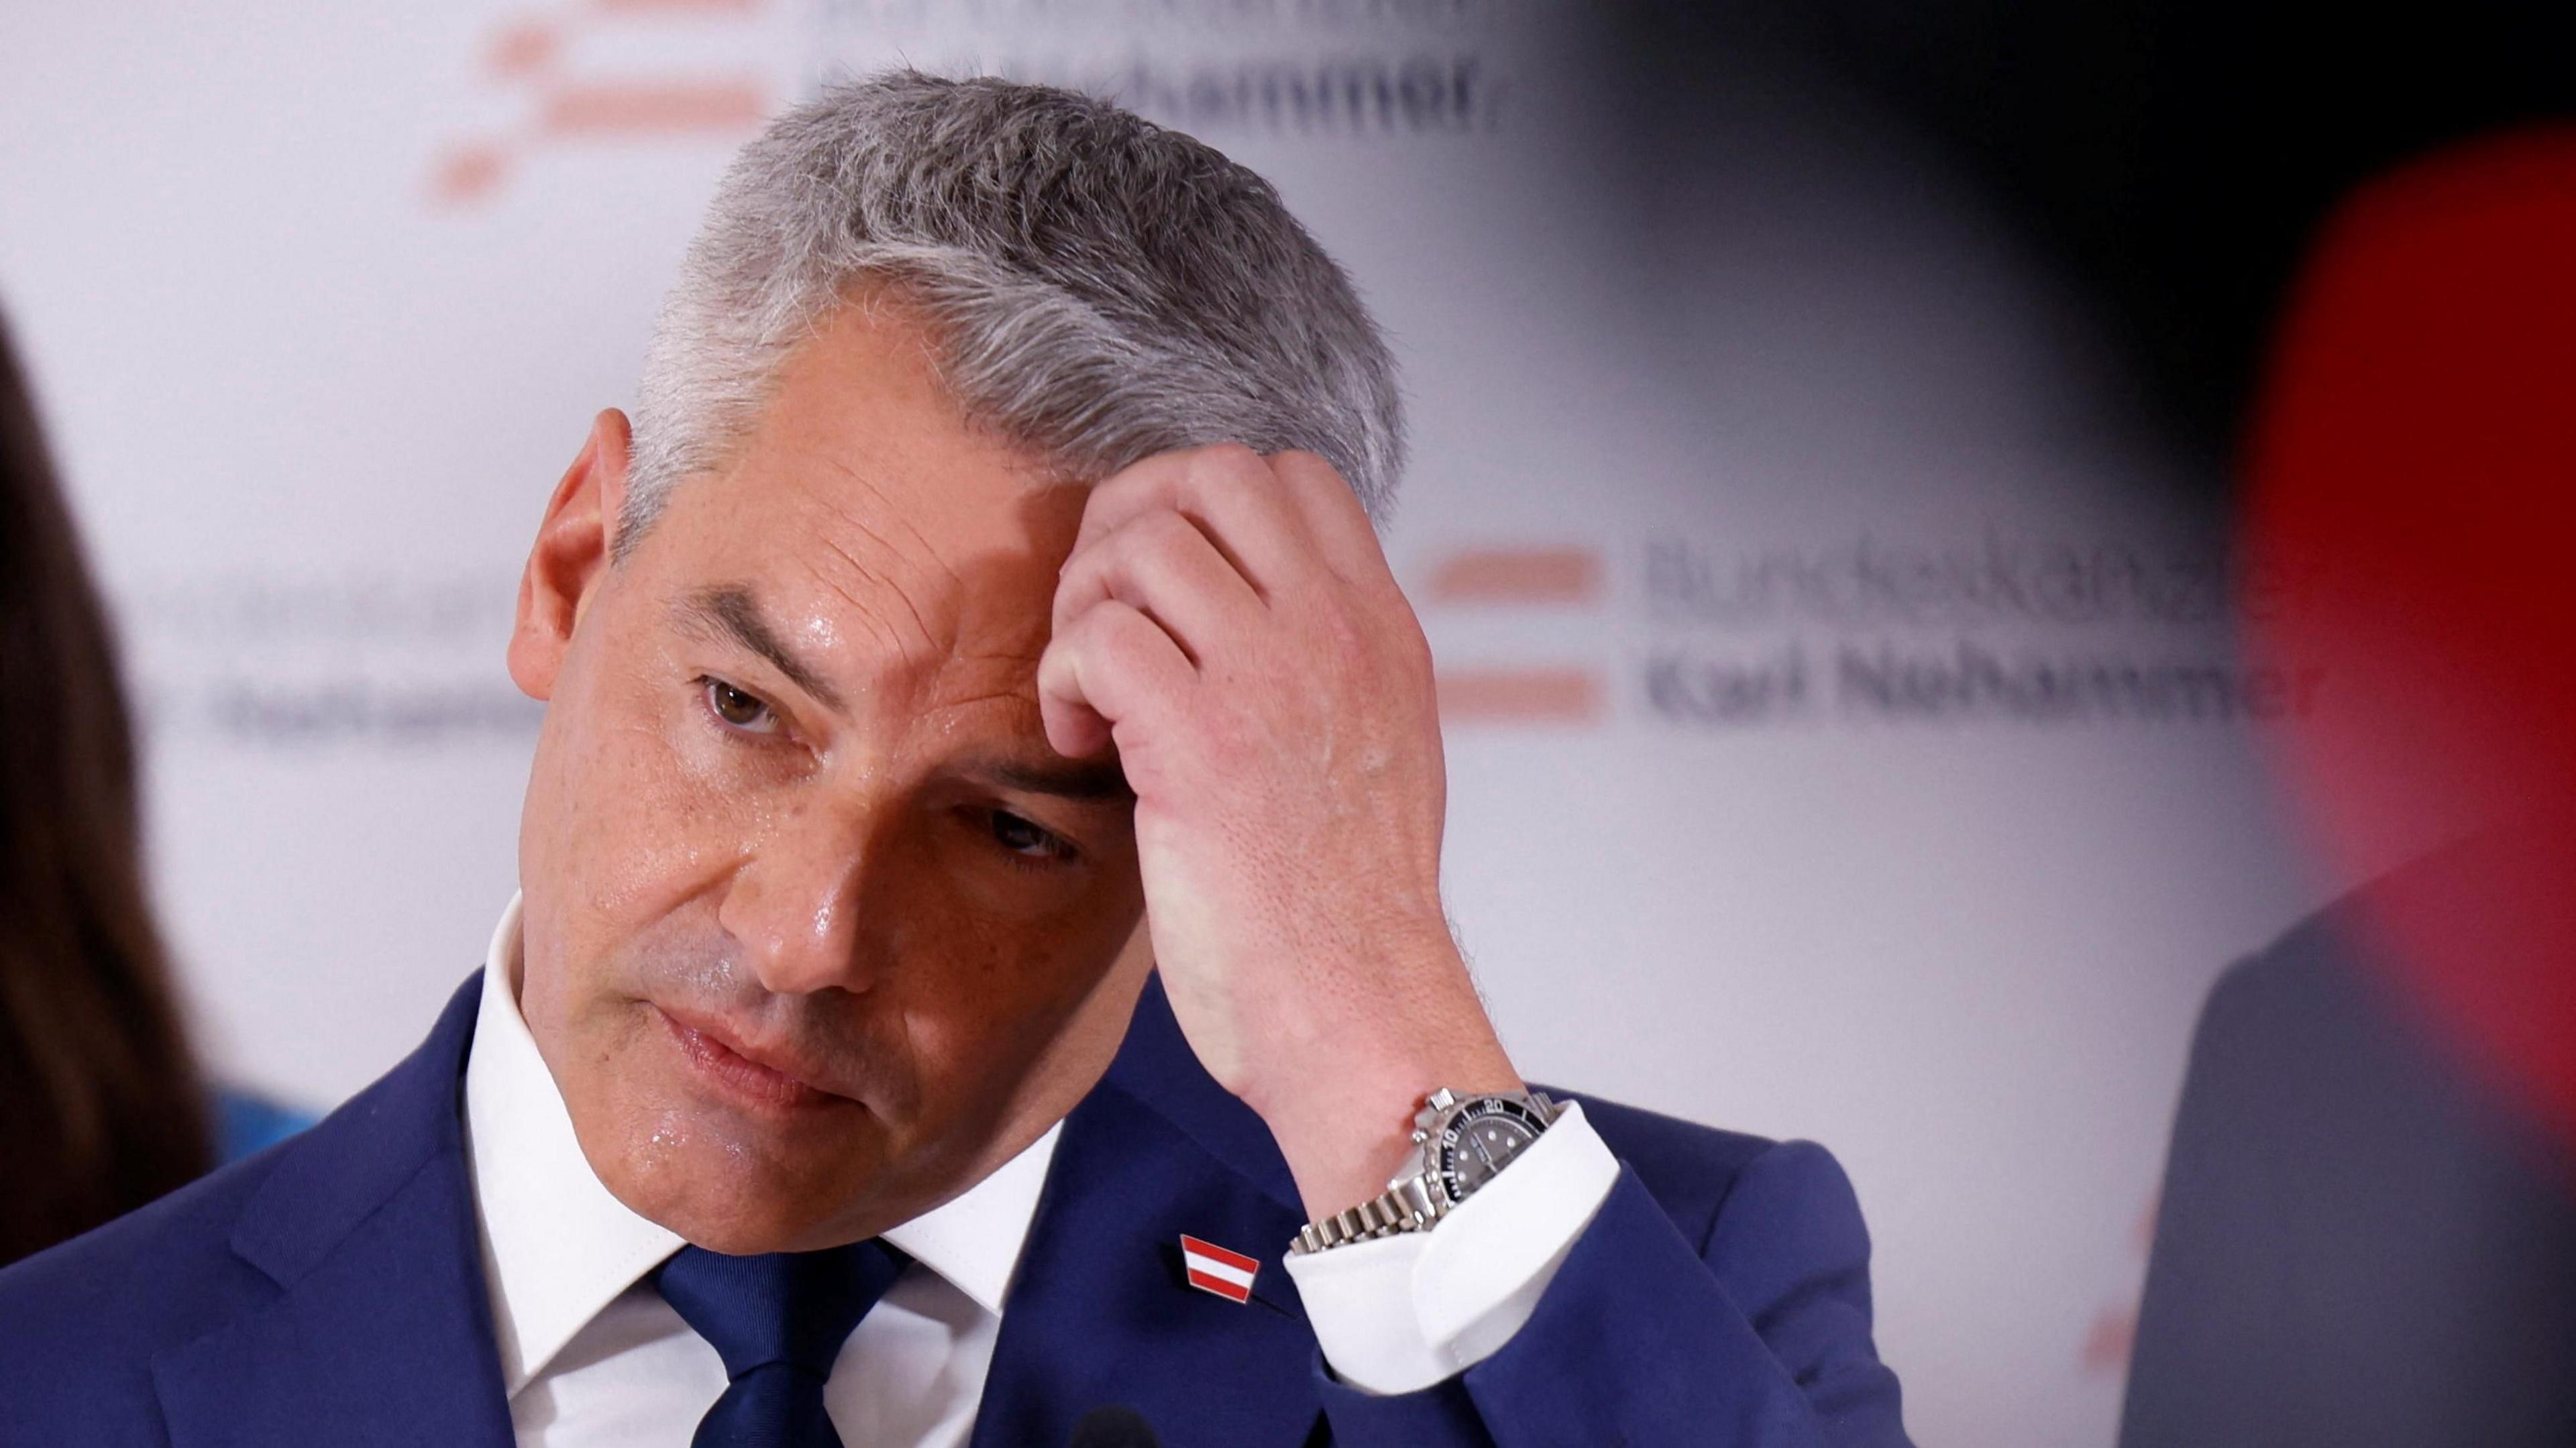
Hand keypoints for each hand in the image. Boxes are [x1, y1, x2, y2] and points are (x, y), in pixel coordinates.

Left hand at [1037, 444, 1521, 1217]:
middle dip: (1128, 523)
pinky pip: (1098, 639)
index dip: (1203, 505)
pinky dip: (1064, 679)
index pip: (1294, 476)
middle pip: (1211, 474)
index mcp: (1382, 628)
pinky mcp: (1202, 742)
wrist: (1358, 1008)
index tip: (1170, 591)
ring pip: (1142, 545)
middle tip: (1103, 616)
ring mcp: (1272, 679)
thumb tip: (1242, 611)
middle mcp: (1336, 632)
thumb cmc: (1348, 908)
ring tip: (1091, 695)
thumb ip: (1326, 664)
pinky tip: (1082, 743)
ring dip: (1086, 607)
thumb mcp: (1377, 747)